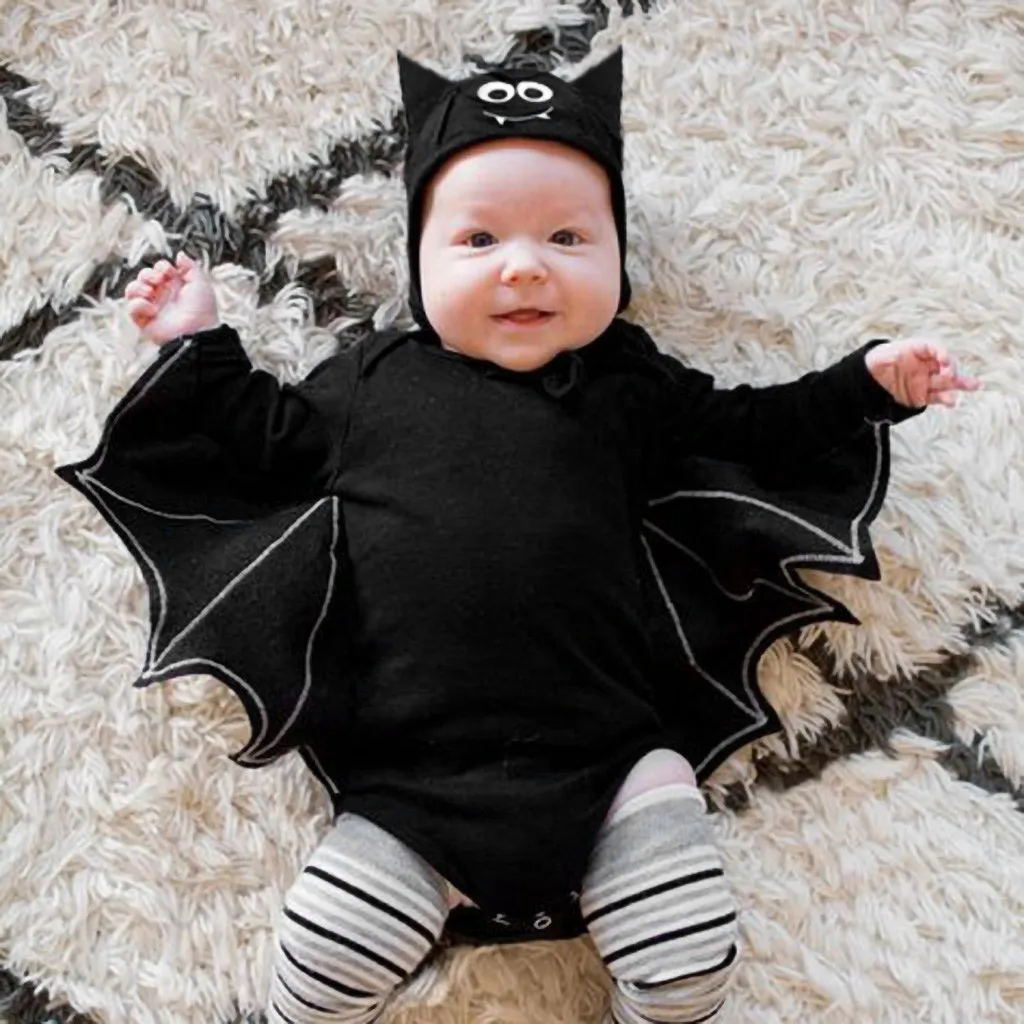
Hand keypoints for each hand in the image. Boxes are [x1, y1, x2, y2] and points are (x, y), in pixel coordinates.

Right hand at [125, 252, 219, 345]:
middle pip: (143, 277)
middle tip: (159, 281)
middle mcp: (161, 296)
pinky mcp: (143, 321)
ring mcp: (151, 308)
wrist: (197, 332)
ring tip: (150, 293)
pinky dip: (138, 305)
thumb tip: (179, 255)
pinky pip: (130, 308)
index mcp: (174, 287)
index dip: (161, 266)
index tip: (169, 272)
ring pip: (132, 290)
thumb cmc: (202, 309)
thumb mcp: (200, 283)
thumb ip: (190, 267)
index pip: (158, 269)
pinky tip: (152, 310)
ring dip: (138, 287)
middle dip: (147, 274)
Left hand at [865, 339, 980, 407]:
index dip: (941, 352)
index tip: (944, 359)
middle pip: (945, 365)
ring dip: (961, 384)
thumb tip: (891, 356)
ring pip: (947, 382)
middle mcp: (927, 365)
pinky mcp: (924, 395)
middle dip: (952, 369)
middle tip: (952, 374)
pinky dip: (946, 400)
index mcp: (918, 350)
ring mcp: (927, 380)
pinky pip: (937, 397)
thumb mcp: (878, 357)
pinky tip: (953, 402)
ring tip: (976, 385)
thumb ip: (886, 357)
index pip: (934, 348)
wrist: (873, 378)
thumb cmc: (880, 360)